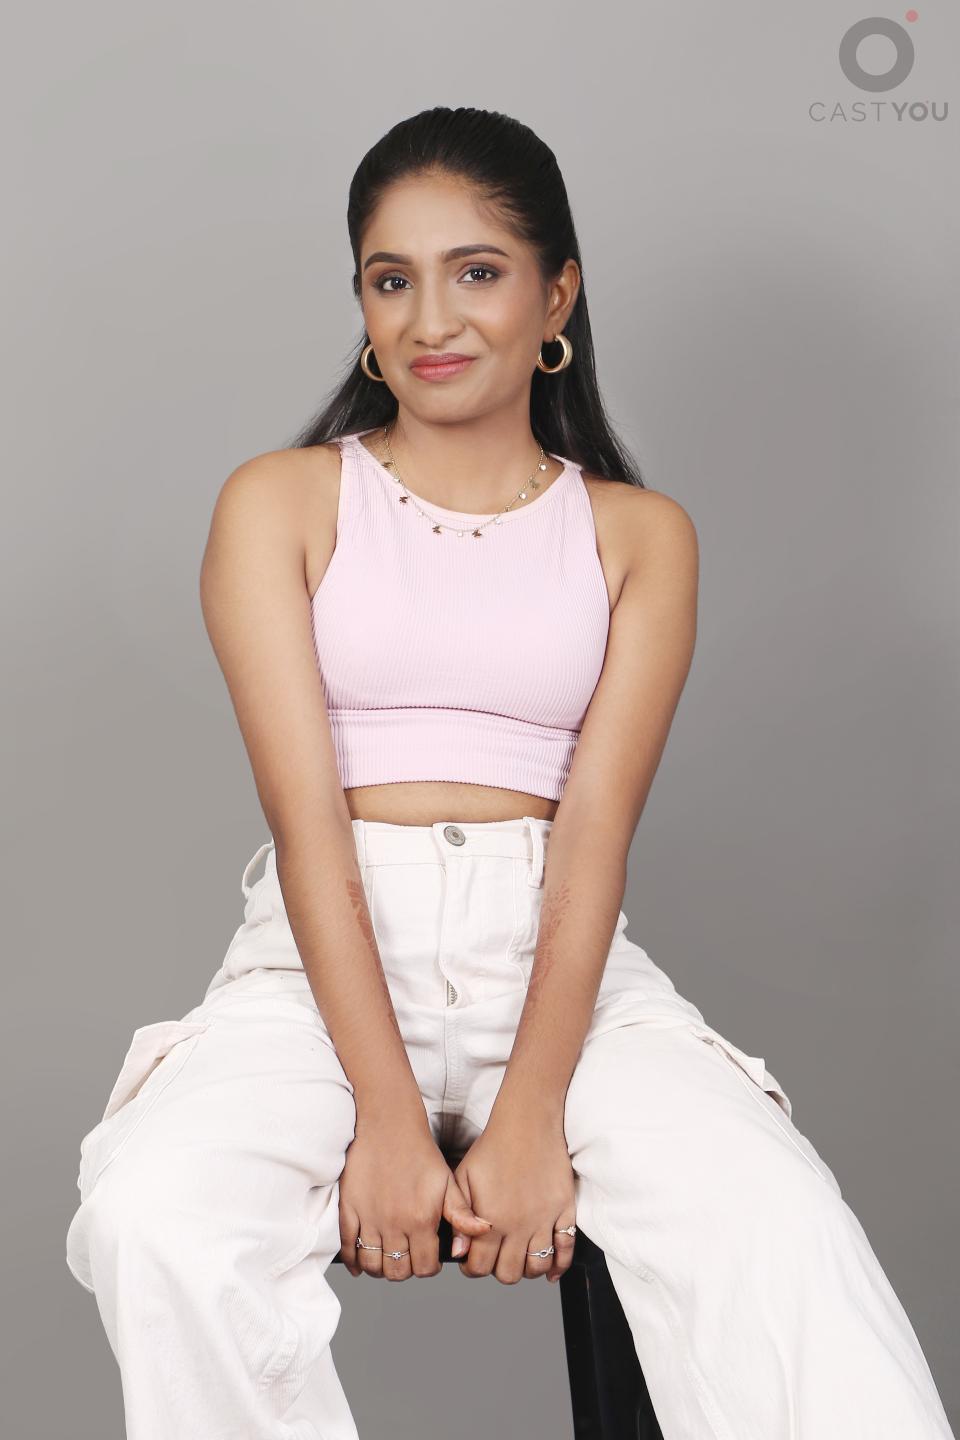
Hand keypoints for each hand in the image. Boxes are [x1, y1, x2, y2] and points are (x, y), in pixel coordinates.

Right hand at [338, 1109, 491, 1279]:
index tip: (429, 1258)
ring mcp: (369, 1218)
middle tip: (408, 1258)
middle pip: (397, 1271)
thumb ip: (463, 1214)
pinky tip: (361, 1263)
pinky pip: (348, 1246)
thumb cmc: (421, 1152)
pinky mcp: (349, 1209)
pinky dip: (354, 1260)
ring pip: (372, 1265)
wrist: (390, 1124)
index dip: (429, 1267)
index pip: (424, 1267)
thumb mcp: (448, 1182)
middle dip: (405, 1270)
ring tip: (388, 1258)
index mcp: (421, 1220)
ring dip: (381, 1268)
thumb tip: (482, 1235)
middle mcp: (394, 1224)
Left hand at [449, 1110, 576, 1284]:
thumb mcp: (463, 1179)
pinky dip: (559, 1265)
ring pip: (537, 1266)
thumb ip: (459, 1218)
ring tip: (518, 1257)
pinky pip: (566, 1249)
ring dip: (526, 1269)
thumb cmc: (493, 1148)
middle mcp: (518, 1226)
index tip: (473, 1260)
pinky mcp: (564, 1211)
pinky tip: (550, 1270)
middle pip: (509, 1274)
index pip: (480, 1267)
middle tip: (496, 1257)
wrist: (527, 1123)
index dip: (472, 1268)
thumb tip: (458, 1252)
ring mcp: (544, 1220)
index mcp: (491, 1220)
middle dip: (499, 1270)